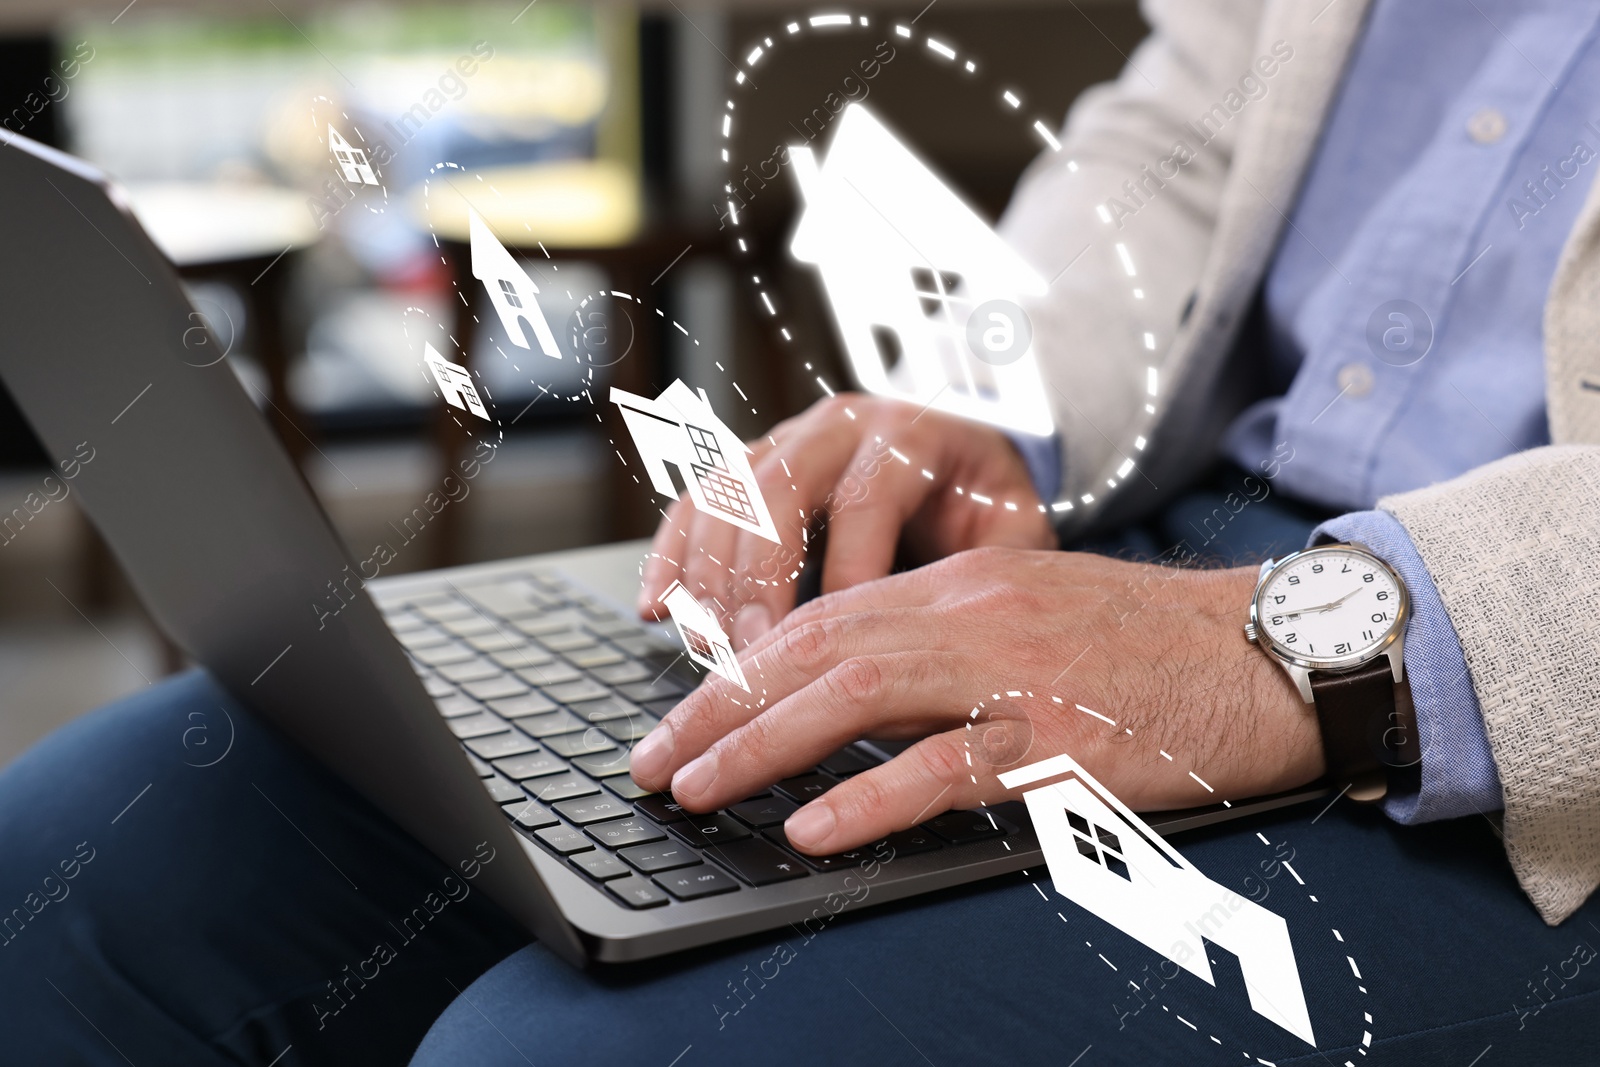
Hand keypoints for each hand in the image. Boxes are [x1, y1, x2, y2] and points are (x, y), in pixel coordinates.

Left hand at [629, 547, 1321, 855]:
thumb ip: (940, 642)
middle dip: (717, 707)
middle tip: (650, 761)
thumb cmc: (1146, 645)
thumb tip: (846, 690)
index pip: (819, 619)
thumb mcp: (1028, 616)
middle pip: (814, 650)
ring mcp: (1015, 674)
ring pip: (860, 695)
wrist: (1267, 650)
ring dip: (763, 744)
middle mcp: (972, 616)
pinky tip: (813, 826)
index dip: (736, 668)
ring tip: (697, 788)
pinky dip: (872, 797)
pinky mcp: (1063, 740)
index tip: (679, 714)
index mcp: (959, 586)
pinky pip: (951, 768)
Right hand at [637, 393, 1054, 647]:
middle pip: (778, 490)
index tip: (832, 649)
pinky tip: (657, 608)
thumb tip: (965, 644)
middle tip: (748, 653)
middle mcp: (840, 426)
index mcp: (910, 437)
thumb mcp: (1014, 533)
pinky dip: (671, 556)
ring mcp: (786, 438)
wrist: (966, 455)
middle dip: (758, 579)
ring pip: (726, 494)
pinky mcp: (750, 463)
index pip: (865, 500)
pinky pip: (696, 501)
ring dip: (706, 574)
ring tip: (702, 646)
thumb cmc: (986, 507)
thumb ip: (994, 577)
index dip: (843, 574)